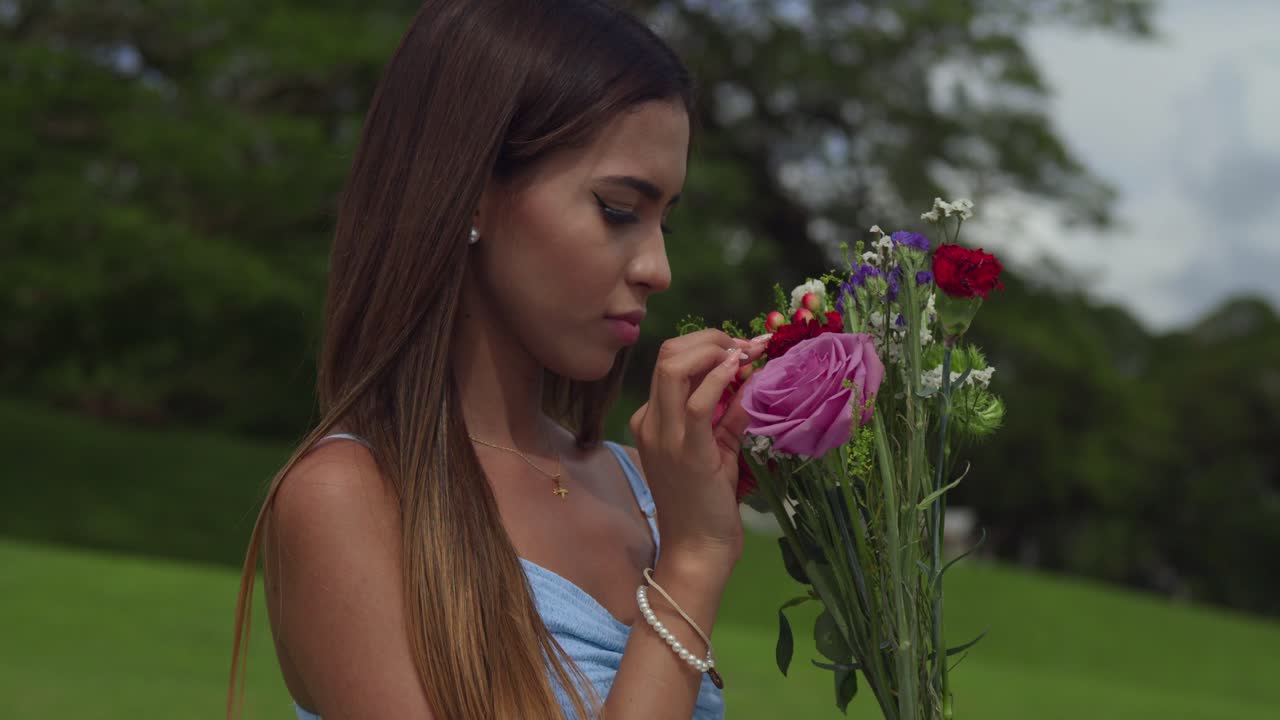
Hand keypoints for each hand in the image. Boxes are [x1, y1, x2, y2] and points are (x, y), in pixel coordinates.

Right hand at [629, 329, 765, 576]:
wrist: (697, 549)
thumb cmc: (706, 503)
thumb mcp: (717, 447)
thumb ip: (727, 412)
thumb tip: (750, 375)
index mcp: (651, 420)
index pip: (671, 362)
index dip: (706, 344)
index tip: (741, 348)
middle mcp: (651, 422)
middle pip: (668, 354)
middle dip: (710, 338)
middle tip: (744, 346)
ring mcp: (664, 437)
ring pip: (674, 366)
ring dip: (714, 349)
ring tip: (743, 354)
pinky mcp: (687, 453)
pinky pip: (696, 403)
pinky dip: (718, 377)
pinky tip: (738, 370)